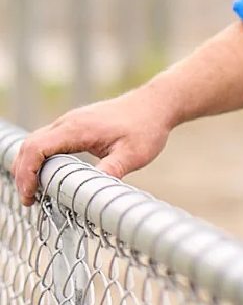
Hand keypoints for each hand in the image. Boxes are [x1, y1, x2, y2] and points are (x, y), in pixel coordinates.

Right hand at [11, 86, 175, 206]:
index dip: (26, 174)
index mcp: (77, 128)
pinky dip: (40, 159)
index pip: (36, 149)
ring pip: (36, 142)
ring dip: (29, 166)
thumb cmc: (146, 127)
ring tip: (35, 193)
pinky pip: (48, 141)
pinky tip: (49, 177)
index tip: (30, 197)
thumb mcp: (134, 155)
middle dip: (23, 174)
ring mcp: (70, 122)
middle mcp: (68, 122)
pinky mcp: (75, 125)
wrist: (156, 104)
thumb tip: (92, 194)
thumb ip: (112, 172)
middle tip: (30, 200)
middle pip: (29, 146)